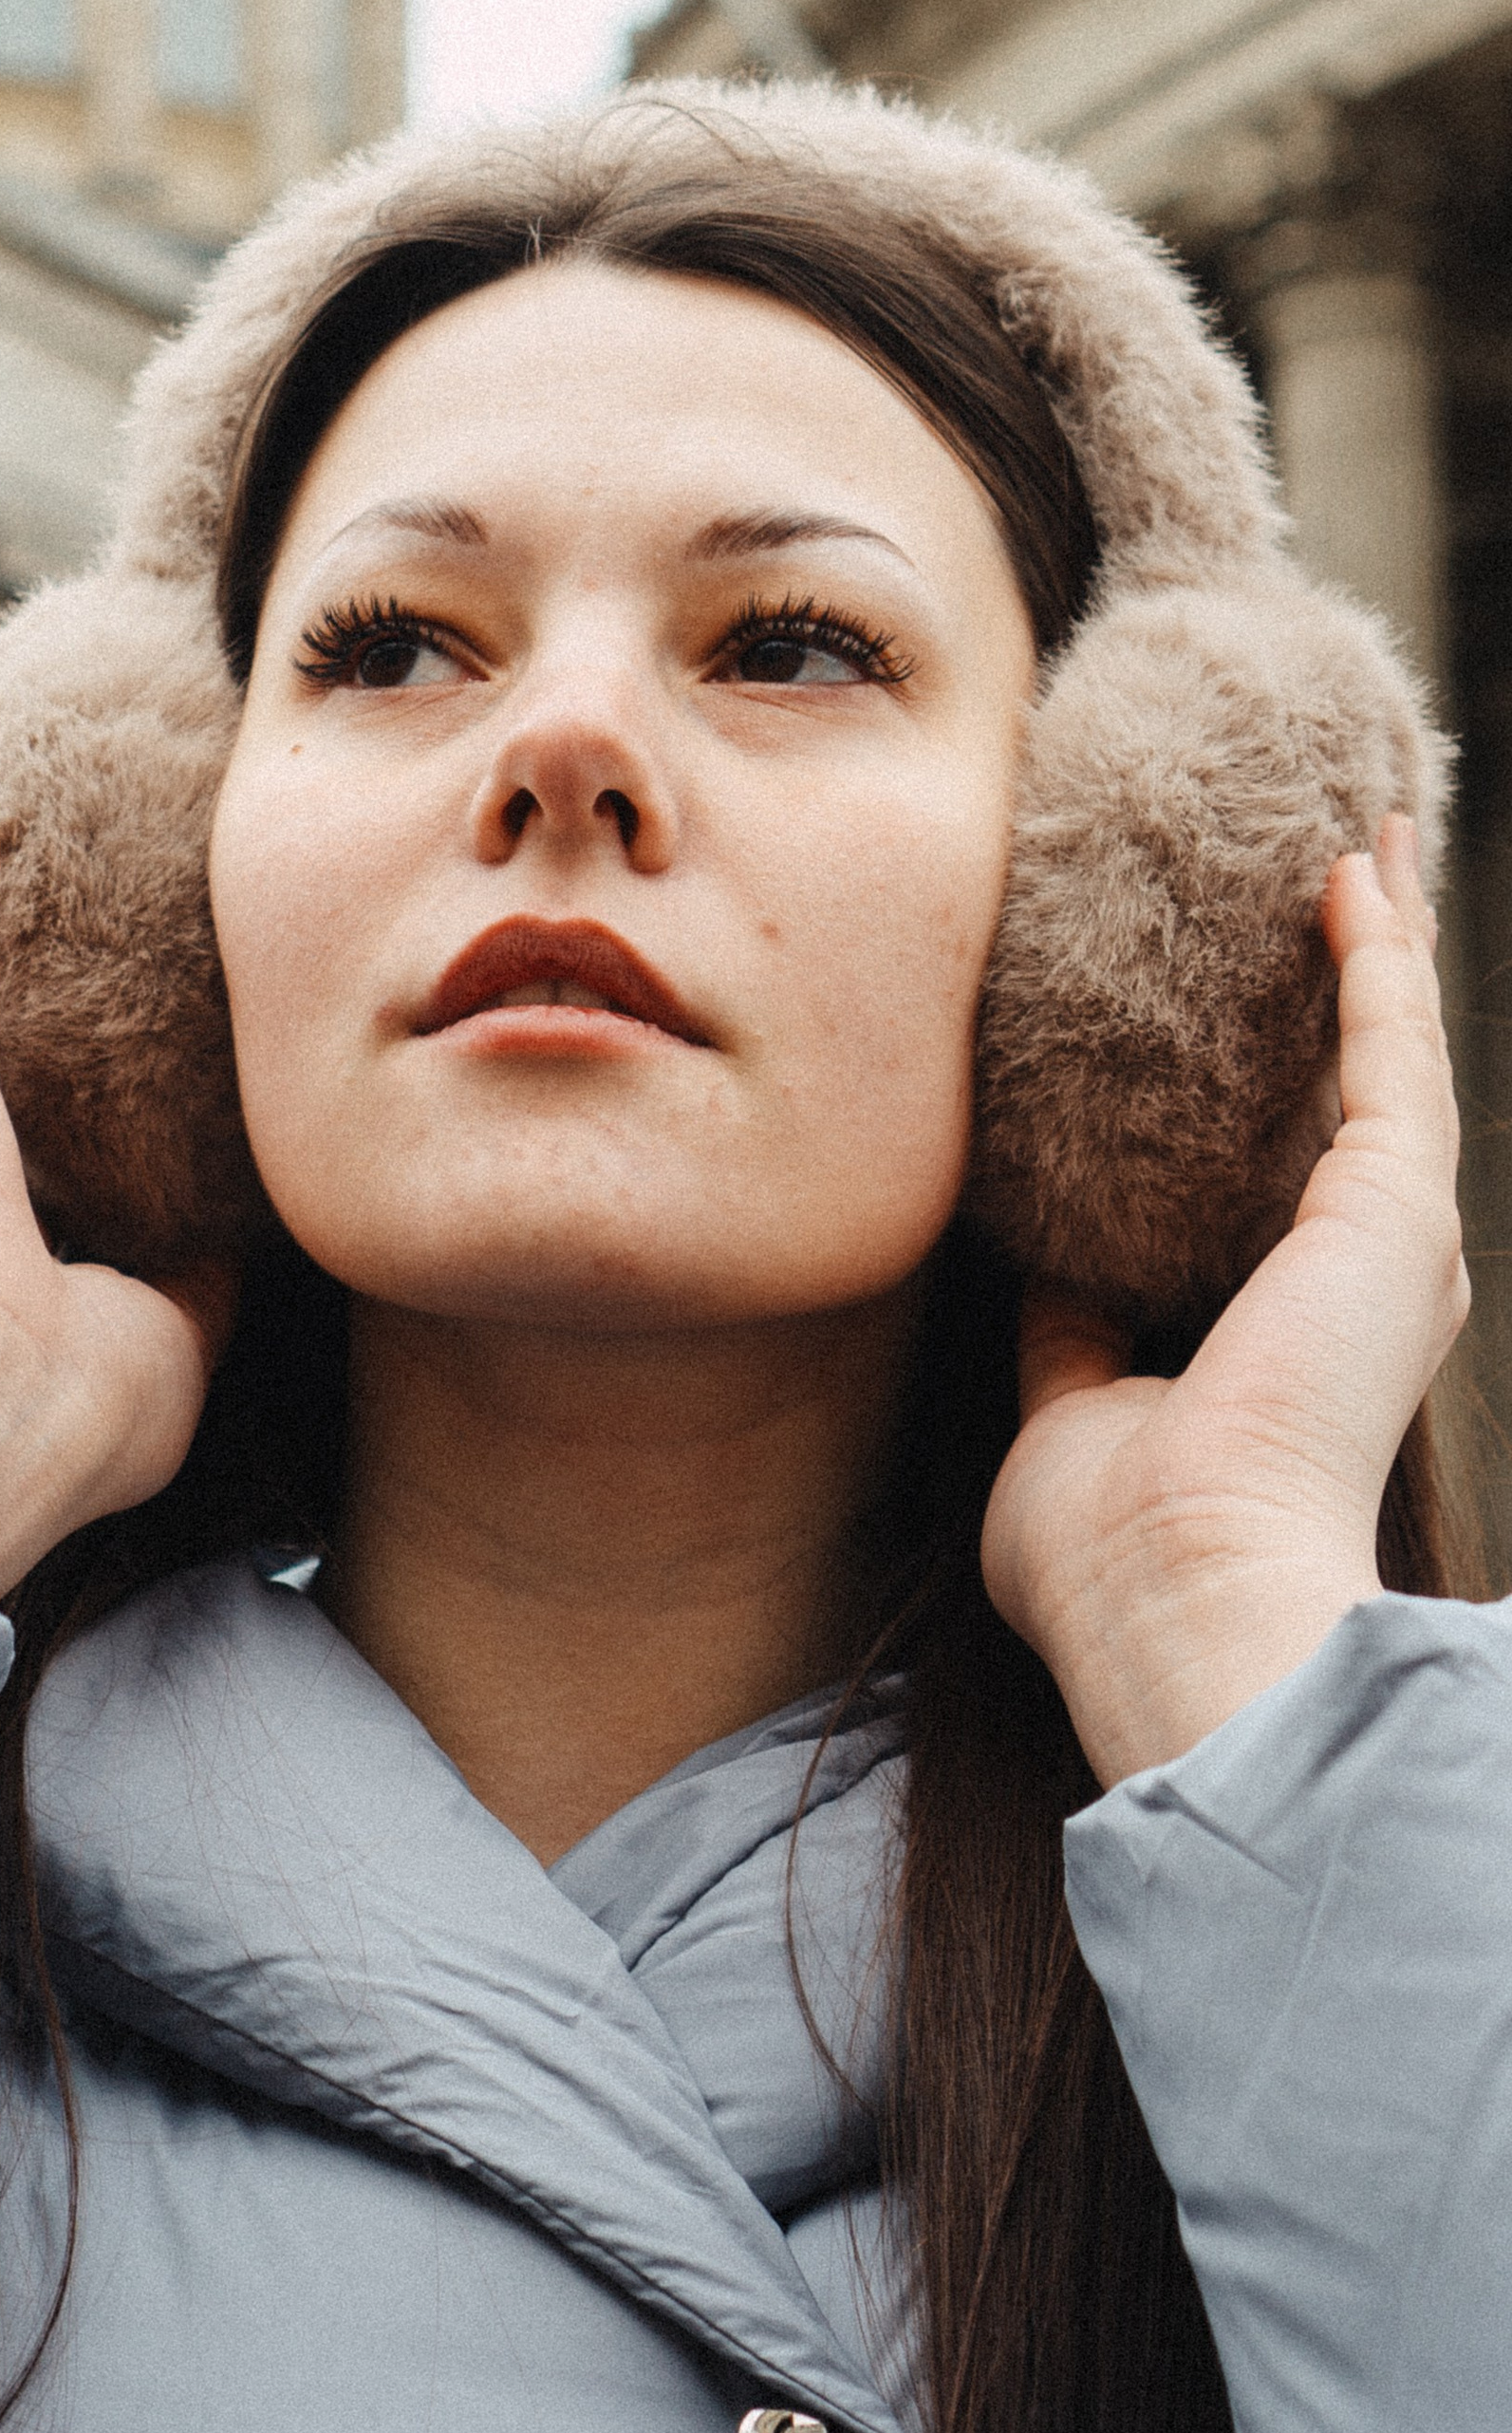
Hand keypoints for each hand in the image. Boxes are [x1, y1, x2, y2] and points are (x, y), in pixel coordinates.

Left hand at [982, 816, 1467, 1784]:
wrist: (1178, 1593)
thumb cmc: (1114, 1553)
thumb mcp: (1069, 1412)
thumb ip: (1070, 1333)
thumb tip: (1039, 1259)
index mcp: (1295, 1333)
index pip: (1288, 1175)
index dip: (1279, 1087)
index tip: (1242, 1002)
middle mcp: (1364, 1279)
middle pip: (1363, 1094)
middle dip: (1357, 987)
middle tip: (1340, 878)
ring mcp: (1392, 1239)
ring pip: (1393, 1051)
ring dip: (1382, 940)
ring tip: (1367, 840)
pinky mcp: (1393, 1206)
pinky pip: (1389, 1046)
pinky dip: (1377, 952)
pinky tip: (1356, 868)